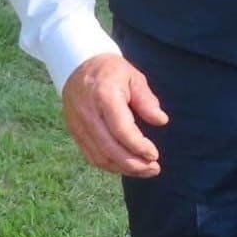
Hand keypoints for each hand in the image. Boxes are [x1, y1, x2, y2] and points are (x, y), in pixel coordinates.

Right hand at [62, 53, 168, 177]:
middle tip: (154, 169)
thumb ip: (146, 100)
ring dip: (122, 168)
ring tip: (144, 170)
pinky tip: (125, 166)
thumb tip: (161, 121)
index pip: (121, 129)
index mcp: (104, 96)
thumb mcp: (134, 77)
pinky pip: (91, 155)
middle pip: (109, 148)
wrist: (79, 66)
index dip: (138, 146)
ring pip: (99, 157)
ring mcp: (78, 126)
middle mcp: (88, 115)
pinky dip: (109, 165)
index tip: (154, 155)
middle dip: (132, 164)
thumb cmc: (112, 71)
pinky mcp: (74, 133)